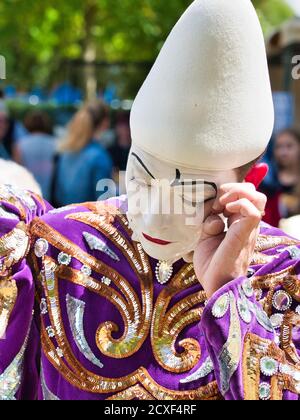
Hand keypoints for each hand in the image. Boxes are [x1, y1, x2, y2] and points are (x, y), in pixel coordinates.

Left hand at [193, 183, 266, 298]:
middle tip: (217, 202)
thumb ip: (209, 221)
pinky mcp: (244, 235)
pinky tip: (223, 214)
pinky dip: (238, 205)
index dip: (228, 192)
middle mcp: (246, 224)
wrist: (215, 285)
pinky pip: (252, 211)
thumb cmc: (211, 264)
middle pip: (253, 192)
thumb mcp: (206, 237)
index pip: (244, 196)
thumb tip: (213, 211)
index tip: (212, 204)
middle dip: (233, 189)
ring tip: (221, 205)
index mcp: (238, 223)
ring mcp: (247, 229)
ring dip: (236, 194)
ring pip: (257, 197)